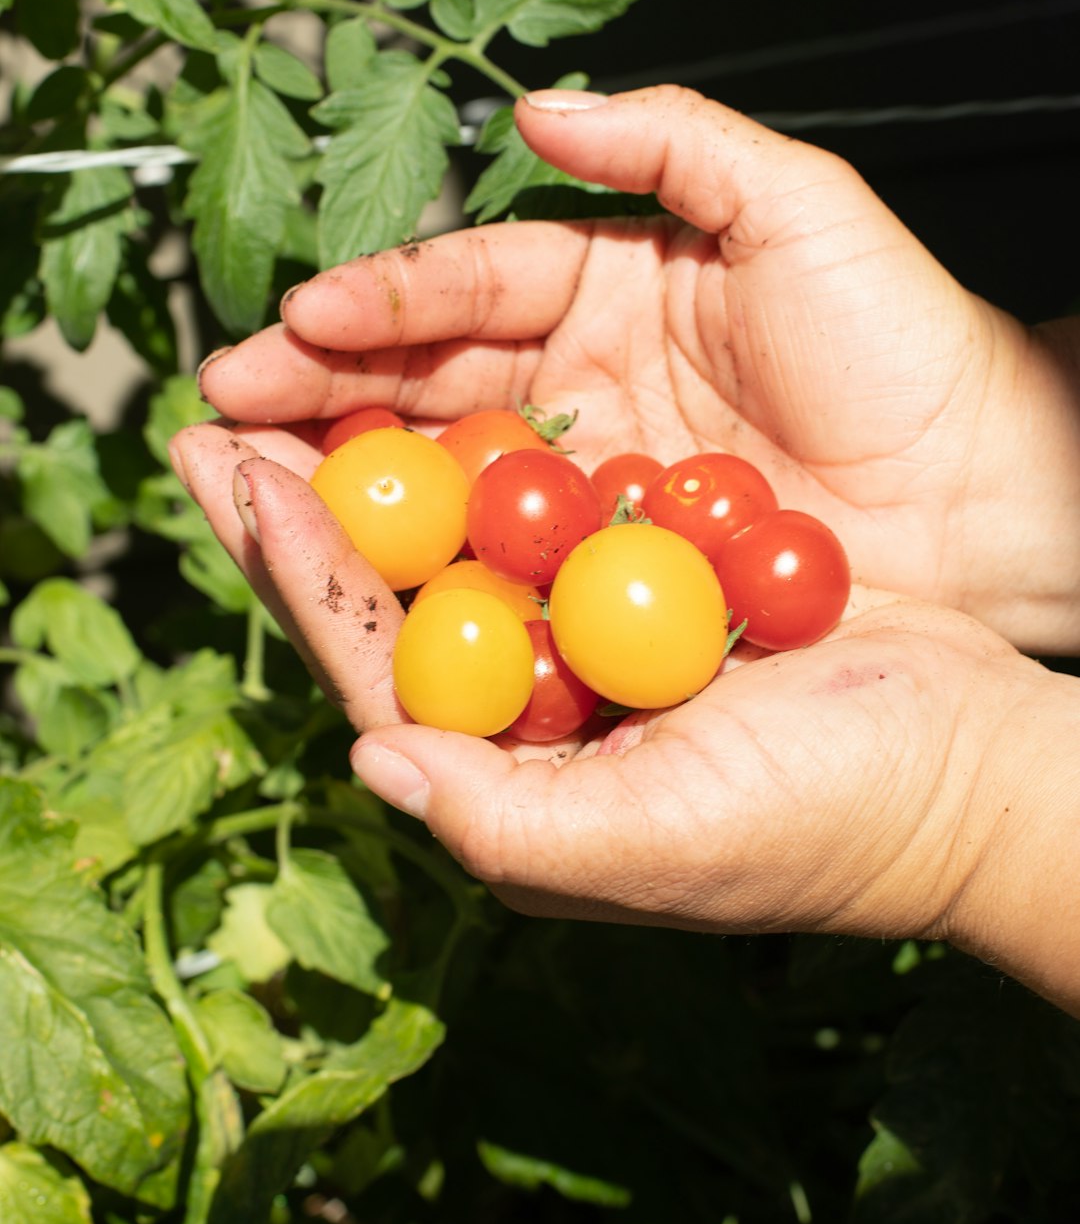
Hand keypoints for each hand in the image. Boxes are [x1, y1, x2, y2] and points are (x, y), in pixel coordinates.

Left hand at [164, 419, 1079, 1017]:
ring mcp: (588, 633)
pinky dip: (491, 446)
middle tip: (213, 418)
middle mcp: (532, 702)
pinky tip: (444, 390)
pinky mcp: (649, 578)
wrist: (966, 761)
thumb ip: (501, 820)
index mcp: (509, 771)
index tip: (230, 470)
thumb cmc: (826, 822)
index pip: (368, 658)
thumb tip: (371, 761)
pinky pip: (548, 501)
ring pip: (455, 532)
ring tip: (300, 381)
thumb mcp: (654, 842)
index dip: (293, 566)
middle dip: (298, 501)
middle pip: (386, 587)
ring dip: (378, 459)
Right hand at [196, 86, 1079, 652]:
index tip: (300, 314)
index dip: (383, 299)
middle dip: (321, 386)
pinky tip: (352, 561)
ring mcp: (585, 479)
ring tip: (246, 474)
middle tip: (225, 402)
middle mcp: (579, 381)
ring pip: (441, 468)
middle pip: (426, 381)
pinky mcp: (604, 567)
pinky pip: (499, 557)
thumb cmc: (906, 339)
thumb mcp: (798, 204)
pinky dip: (425, 559)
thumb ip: (671, 139)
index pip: (470, 286)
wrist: (985, 489)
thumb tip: (532, 103)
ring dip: (343, 473)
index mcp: (607, 285)